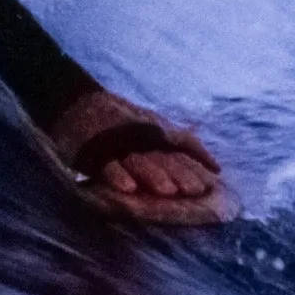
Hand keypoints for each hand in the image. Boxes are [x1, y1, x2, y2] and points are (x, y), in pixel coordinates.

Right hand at [41, 86, 231, 227]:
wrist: (76, 102)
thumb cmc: (123, 119)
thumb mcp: (156, 125)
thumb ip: (186, 144)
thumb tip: (218, 167)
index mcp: (155, 134)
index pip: (178, 151)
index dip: (193, 167)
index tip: (209, 185)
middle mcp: (139, 138)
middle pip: (160, 158)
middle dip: (177, 174)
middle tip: (193, 190)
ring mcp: (116, 144)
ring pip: (137, 161)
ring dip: (152, 175)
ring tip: (167, 191)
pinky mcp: (93, 151)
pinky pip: (106, 165)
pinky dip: (116, 175)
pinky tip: (127, 188)